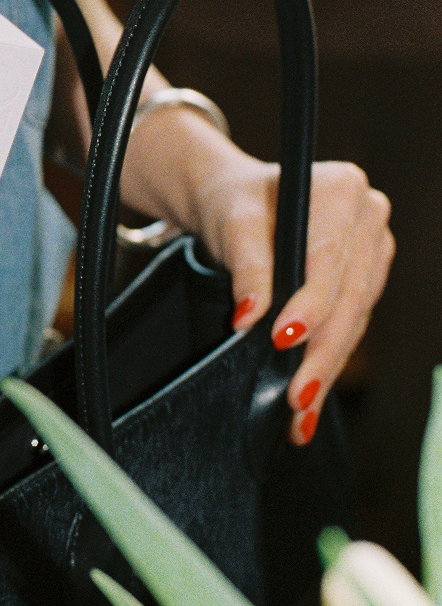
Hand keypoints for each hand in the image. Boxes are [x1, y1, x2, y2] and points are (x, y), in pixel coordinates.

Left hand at [188, 148, 393, 444]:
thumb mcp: (231, 226)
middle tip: (294, 398)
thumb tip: (249, 316)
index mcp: (341, 190)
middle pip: (348, 298)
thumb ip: (246, 268)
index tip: (282, 341)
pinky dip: (327, 363)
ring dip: (326, 369)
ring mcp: (374, 249)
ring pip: (354, 320)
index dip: (310, 306)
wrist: (238, 201)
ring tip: (298, 415)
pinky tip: (308, 403)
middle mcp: (369, 217)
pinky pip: (350, 326)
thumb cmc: (234, 204)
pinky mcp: (367, 279)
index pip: (329, 261)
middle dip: (320, 353)